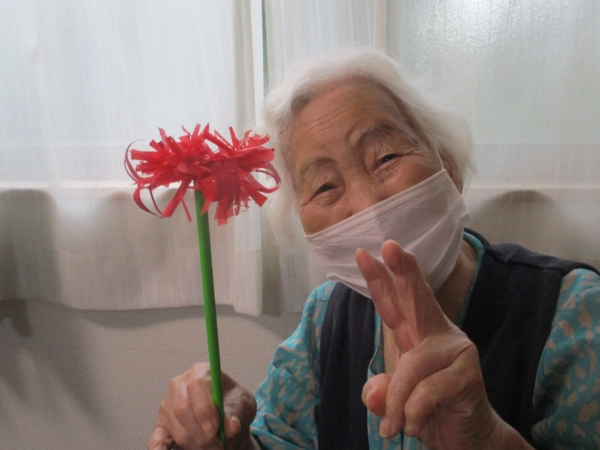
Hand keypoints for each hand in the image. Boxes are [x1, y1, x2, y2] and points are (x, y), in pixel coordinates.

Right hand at [148, 363, 257, 449]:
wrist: (226, 421)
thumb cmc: (233, 406)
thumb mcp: (243, 404)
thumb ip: (237, 412)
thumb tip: (231, 426)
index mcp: (200, 372)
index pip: (197, 385)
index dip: (204, 408)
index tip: (215, 428)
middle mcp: (179, 385)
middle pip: (183, 409)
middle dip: (202, 433)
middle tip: (218, 445)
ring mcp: (167, 405)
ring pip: (177, 429)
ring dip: (196, 444)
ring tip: (214, 447)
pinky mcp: (161, 426)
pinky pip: (157, 440)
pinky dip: (159, 449)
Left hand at [356, 240, 530, 449]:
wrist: (470, 440)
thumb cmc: (431, 412)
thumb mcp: (396, 403)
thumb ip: (382, 393)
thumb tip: (375, 394)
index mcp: (417, 335)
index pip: (395, 304)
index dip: (379, 279)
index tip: (362, 253)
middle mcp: (438, 336)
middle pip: (418, 298)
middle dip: (403, 271)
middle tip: (389, 245)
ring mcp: (457, 352)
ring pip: (411, 366)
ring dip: (396, 403)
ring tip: (391, 429)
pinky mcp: (469, 376)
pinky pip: (427, 392)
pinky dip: (413, 415)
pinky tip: (416, 428)